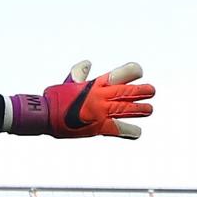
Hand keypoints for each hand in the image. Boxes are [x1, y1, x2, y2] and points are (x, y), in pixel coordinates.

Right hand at [12, 59, 154, 139]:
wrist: (44, 115)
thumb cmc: (55, 97)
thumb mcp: (68, 81)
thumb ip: (79, 72)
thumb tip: (87, 63)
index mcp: (95, 84)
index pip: (119, 74)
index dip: (131, 72)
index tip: (139, 72)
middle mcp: (101, 97)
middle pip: (128, 92)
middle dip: (142, 91)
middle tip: (152, 91)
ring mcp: (101, 112)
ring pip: (126, 109)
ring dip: (140, 110)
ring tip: (150, 109)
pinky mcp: (98, 127)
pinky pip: (118, 129)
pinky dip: (129, 132)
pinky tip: (137, 133)